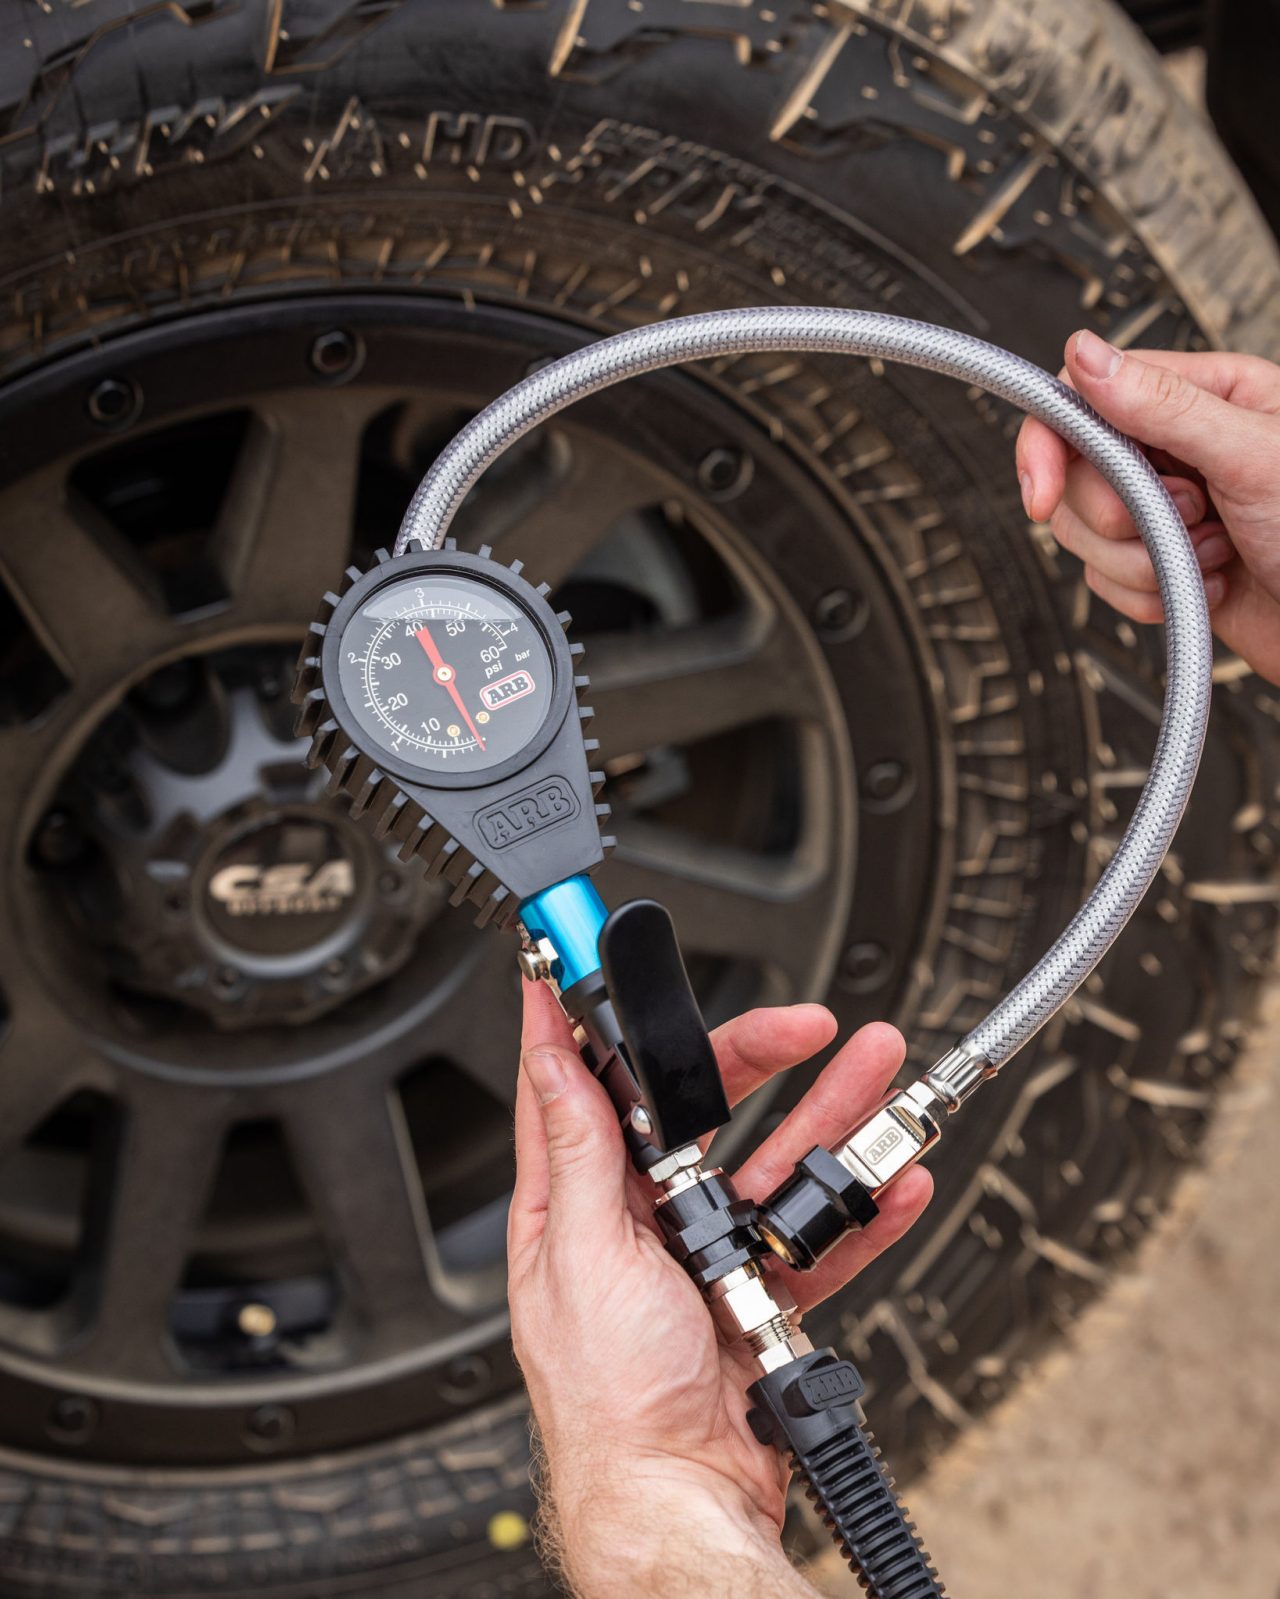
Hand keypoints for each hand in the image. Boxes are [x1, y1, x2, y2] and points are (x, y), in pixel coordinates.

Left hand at [508, 981, 931, 1597]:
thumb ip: (578, 1152)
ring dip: (832, 1123)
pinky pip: (815, 1236)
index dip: (579, 1020)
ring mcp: (703, 1255)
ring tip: (879, 1077)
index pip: (573, 1087)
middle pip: (701, 1112)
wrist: (680, 1495)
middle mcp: (638, 1219)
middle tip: (805, 1023)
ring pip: (773, 1165)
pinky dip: (858, 1212)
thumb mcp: (583, 1255)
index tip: (580, 962)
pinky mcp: (757, 1292)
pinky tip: (893, 1183)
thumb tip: (551, 1063)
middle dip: (755, 1059)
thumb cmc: (607, 1401)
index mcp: (578, 1202)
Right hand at [1016, 329, 1279, 682]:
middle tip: (1182, 517)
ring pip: (1086, 534)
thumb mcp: (1254, 454)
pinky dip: (1147, 595)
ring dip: (1141, 561)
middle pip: (1077, 475)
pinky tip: (1203, 585)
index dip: (1053, 443)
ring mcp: (1166, 513)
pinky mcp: (1161, 567)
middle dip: (1121, 515)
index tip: (1044, 488)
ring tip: (1207, 555)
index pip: (1088, 399)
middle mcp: (1176, 451)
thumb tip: (1089, 357)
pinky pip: (1106, 581)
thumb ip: (1165, 404)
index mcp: (1202, 398)